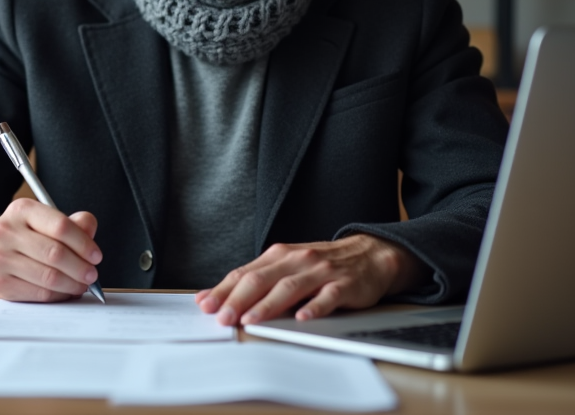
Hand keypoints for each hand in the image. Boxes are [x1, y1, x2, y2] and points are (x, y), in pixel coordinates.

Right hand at [0, 198, 101, 301]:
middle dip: (80, 268)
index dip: (84, 243)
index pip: (60, 226)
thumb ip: (73, 223)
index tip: (96, 255)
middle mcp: (5, 232)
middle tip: (92, 275)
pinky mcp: (0, 283)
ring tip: (82, 284)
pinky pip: (39, 293)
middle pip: (55, 254)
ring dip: (72, 284)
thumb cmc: (26, 235)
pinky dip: (59, 295)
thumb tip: (90, 230)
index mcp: (22, 210)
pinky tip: (66, 291)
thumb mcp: (46, 220)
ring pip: (48, 277)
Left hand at [195, 234, 424, 326]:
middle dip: (239, 299)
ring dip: (268, 305)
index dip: (223, 289)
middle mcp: (297, 260)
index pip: (245, 273)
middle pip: (262, 279)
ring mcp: (321, 272)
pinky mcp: (344, 285)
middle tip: (223, 318)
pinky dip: (314, 307)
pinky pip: (327, 297)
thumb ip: (258, 280)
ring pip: (289, 287)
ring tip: (251, 320)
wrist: (369, 254)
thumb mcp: (288, 266)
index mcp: (279, 256)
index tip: (205, 305)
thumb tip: (219, 296)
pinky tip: (302, 318)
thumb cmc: (321, 265)